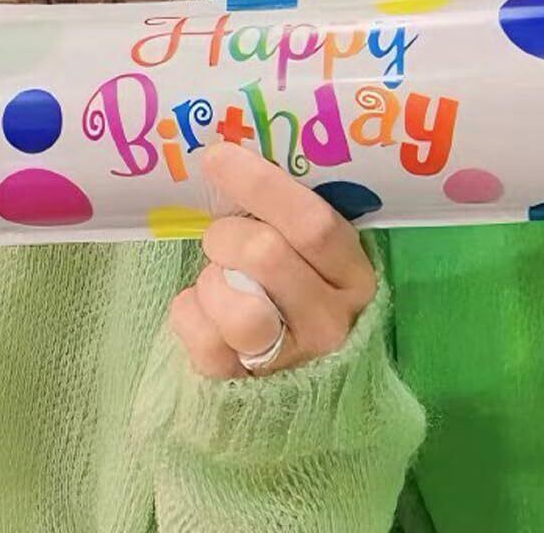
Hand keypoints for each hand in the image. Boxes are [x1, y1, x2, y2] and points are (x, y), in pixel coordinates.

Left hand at [169, 144, 376, 379]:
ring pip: (237, 308)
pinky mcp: (246, 388)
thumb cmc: (295, 286)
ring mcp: (292, 360)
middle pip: (265, 255)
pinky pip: (203, 338)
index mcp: (353, 274)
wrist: (297, 375)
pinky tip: (205, 310)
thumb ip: (287, 214)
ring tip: (220, 279)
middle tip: (221, 236)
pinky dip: (189, 312)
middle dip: (227, 235)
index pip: (313, 223)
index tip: (218, 157)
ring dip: (212, 280)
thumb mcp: (311, 252)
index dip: (260, 185)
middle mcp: (332, 320)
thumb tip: (229, 155)